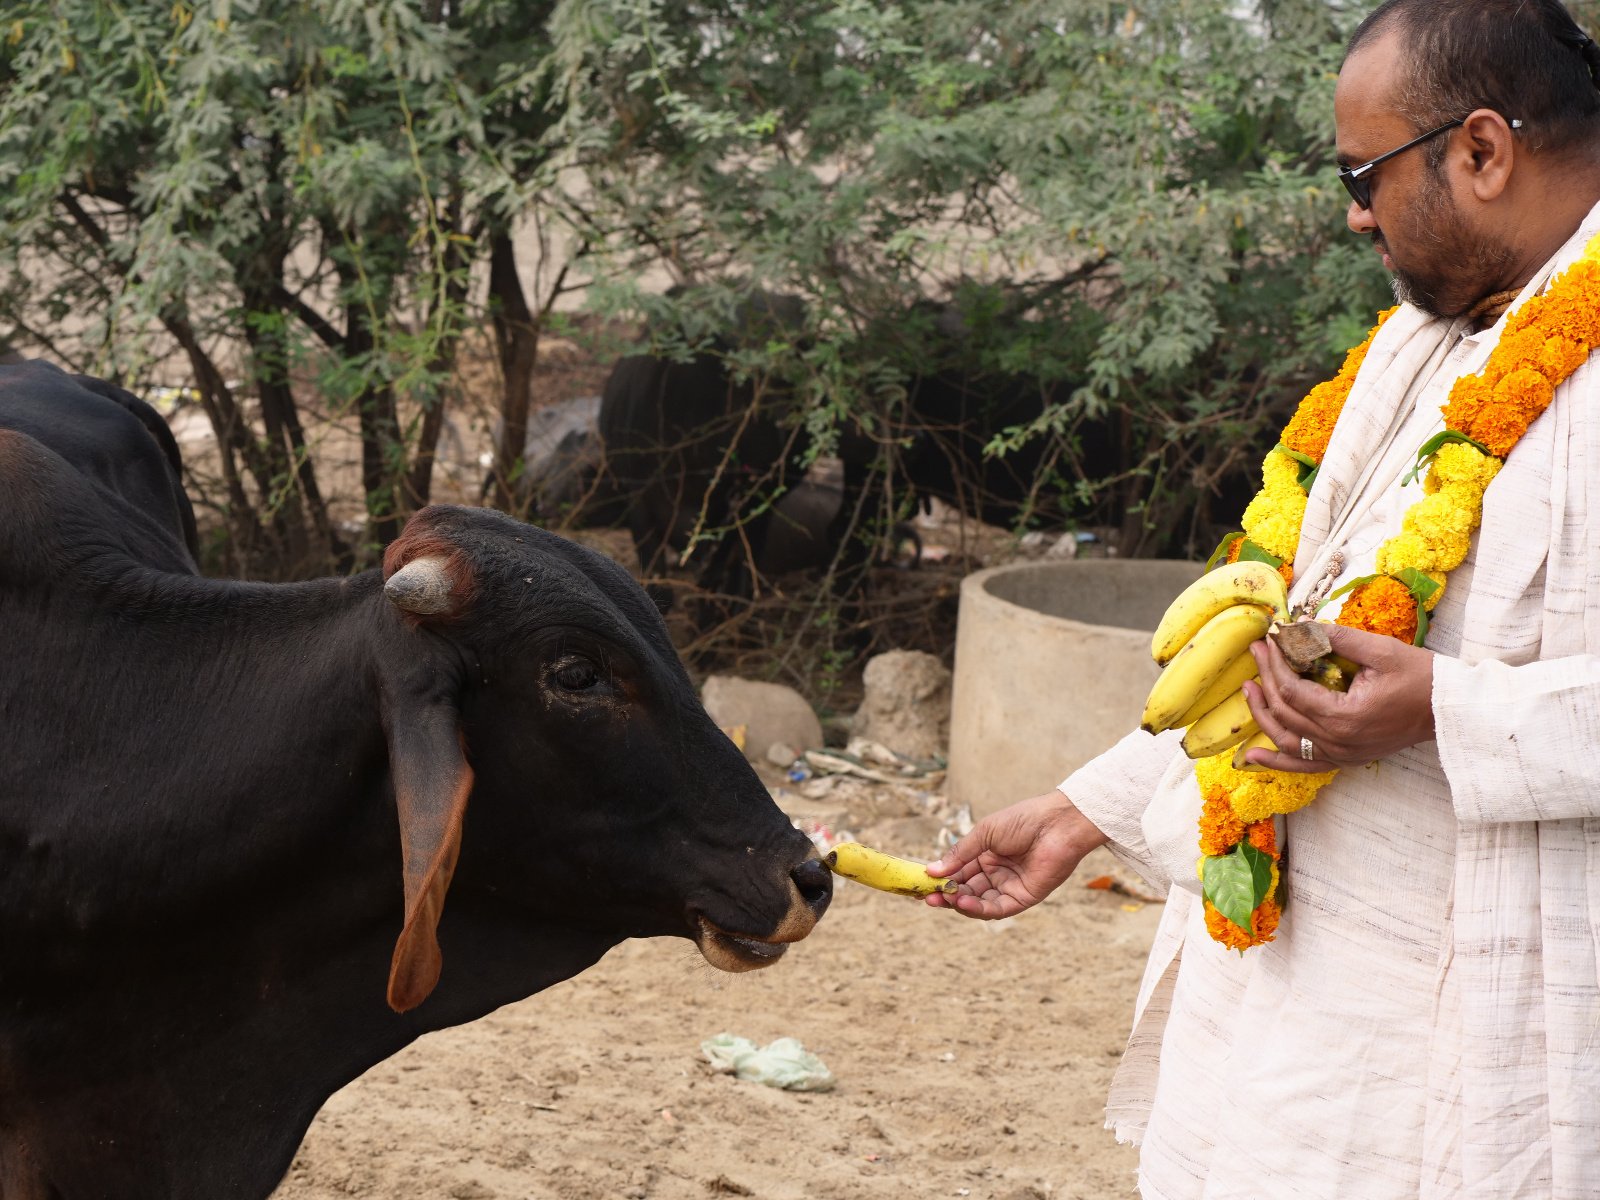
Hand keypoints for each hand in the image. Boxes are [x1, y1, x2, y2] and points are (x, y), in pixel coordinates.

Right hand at [924, 790, 1107, 918]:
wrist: (1056, 823)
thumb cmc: (1023, 820)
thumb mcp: (984, 833)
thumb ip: (960, 854)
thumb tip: (932, 870)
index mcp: (986, 855)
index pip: (959, 872)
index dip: (941, 879)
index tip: (922, 884)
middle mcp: (996, 873)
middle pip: (966, 890)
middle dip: (946, 894)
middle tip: (927, 897)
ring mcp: (1009, 886)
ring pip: (978, 903)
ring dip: (959, 903)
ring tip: (942, 898)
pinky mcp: (1024, 898)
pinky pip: (997, 908)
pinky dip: (978, 909)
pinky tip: (963, 902)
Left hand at [1243, 622, 1435, 772]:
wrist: (1450, 709)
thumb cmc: (1421, 677)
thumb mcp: (1379, 650)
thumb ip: (1336, 638)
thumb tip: (1299, 625)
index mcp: (1343, 716)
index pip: (1291, 689)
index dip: (1274, 663)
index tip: (1267, 640)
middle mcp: (1338, 742)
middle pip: (1285, 712)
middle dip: (1265, 679)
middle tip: (1256, 652)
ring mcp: (1342, 755)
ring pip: (1287, 740)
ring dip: (1263, 716)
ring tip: (1248, 691)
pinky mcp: (1347, 758)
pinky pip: (1304, 764)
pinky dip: (1276, 761)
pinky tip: (1251, 757)